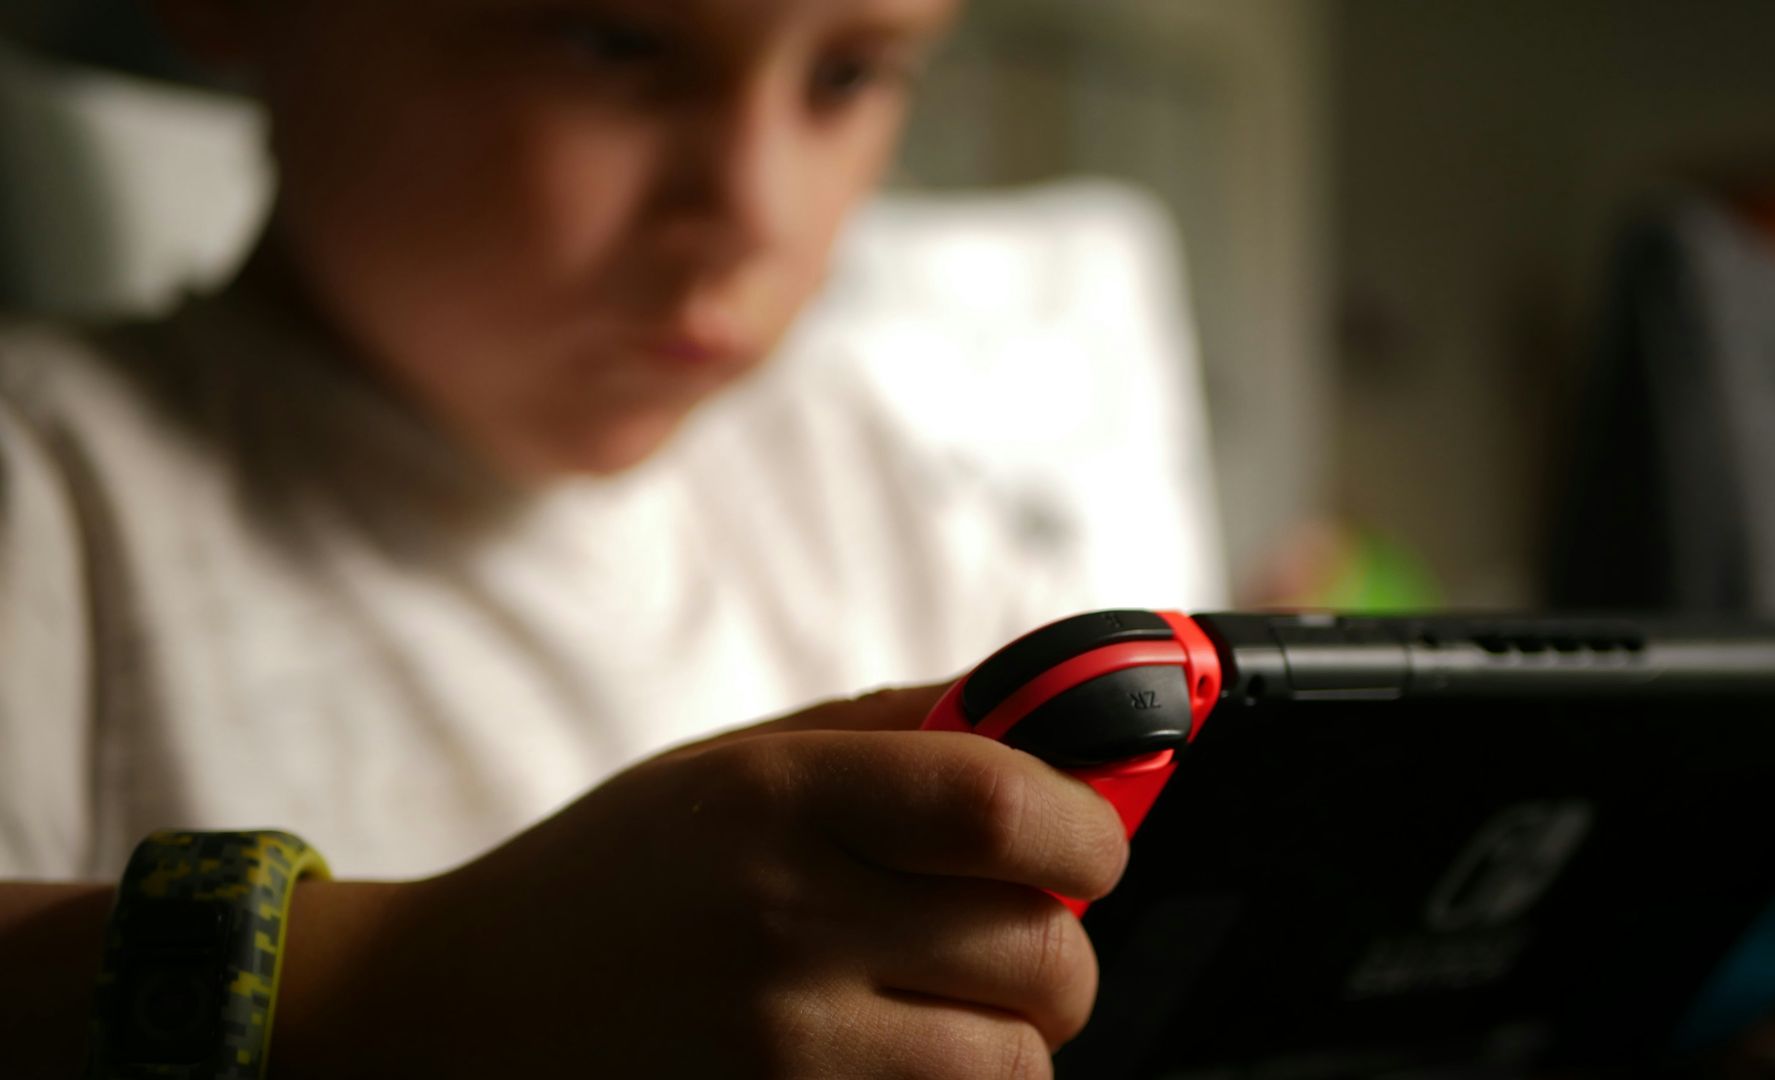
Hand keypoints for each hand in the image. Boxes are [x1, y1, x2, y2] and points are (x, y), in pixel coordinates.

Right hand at [295, 685, 1127, 1077]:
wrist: (459, 1015)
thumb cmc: (620, 873)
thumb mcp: (738, 763)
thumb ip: (897, 734)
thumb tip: (1056, 712)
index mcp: (778, 799)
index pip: (1001, 808)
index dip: (1087, 828)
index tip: (1089, 843)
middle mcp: (783, 925)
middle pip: (1041, 952)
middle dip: (1058, 946)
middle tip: (1006, 935)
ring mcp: (779, 1057)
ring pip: (1015, 1067)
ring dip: (1009, 1040)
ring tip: (939, 1011)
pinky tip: (891, 1061)